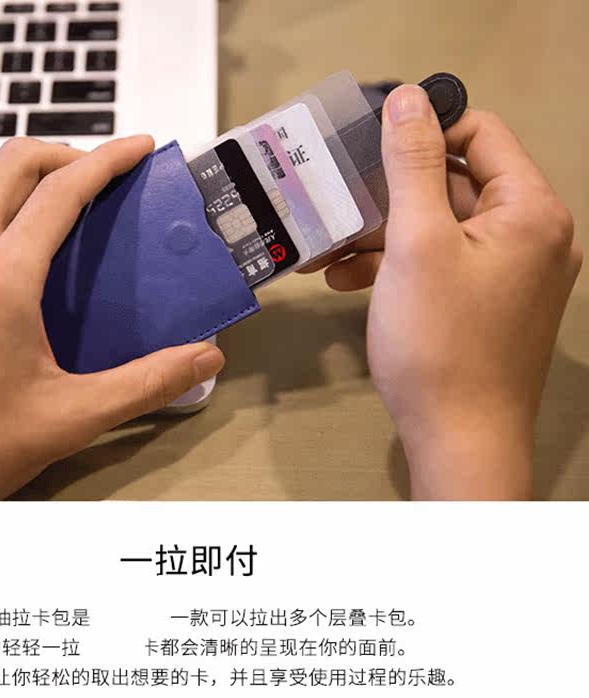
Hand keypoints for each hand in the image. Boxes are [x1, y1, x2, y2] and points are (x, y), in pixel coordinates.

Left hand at [0, 136, 224, 499]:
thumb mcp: (67, 419)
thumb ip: (143, 385)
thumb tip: (198, 360)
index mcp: (0, 280)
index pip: (61, 189)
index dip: (107, 159)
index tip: (137, 149)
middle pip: (10, 163)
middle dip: (63, 152)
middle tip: (102, 173)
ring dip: (19, 171)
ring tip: (57, 197)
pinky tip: (2, 241)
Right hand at [306, 86, 581, 498]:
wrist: (457, 440)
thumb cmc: (440, 345)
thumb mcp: (416, 244)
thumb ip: (411, 165)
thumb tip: (409, 98)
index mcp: (529, 210)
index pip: (480, 135)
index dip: (422, 133)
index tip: (365, 150)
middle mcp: (529, 237)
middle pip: (453, 186)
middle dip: (387, 197)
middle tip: (335, 205)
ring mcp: (507, 276)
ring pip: (439, 230)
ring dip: (381, 236)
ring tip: (328, 252)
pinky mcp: (483, 306)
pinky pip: (440, 267)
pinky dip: (396, 268)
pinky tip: (347, 280)